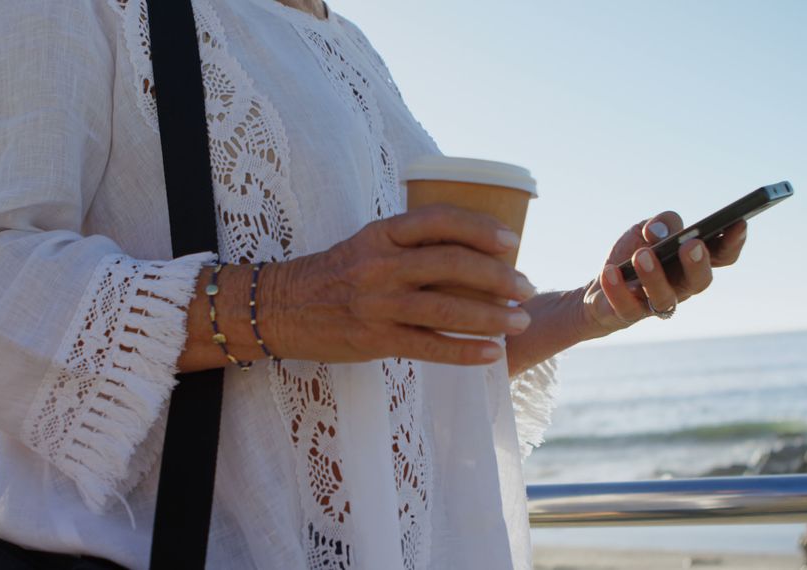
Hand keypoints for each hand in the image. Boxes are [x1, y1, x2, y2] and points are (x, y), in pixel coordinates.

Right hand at [260, 205, 536, 365]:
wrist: (280, 308)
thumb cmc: (335, 274)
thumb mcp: (368, 244)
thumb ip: (410, 244)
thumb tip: (473, 251)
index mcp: (380, 232)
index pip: (439, 220)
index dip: (481, 227)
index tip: (512, 240)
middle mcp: (379, 264)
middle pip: (450, 264)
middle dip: (497, 276)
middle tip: (526, 287)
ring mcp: (376, 303)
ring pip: (445, 307)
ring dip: (490, 316)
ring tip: (520, 320)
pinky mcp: (374, 339)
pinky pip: (428, 345)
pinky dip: (464, 350)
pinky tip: (492, 353)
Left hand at [581, 211, 747, 333]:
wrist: (599, 289)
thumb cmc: (632, 255)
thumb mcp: (645, 229)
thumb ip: (661, 223)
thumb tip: (660, 231)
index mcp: (692, 262)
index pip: (722, 256)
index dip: (733, 242)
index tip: (739, 222)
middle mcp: (682, 286)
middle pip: (700, 282)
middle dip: (697, 263)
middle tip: (691, 245)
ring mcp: (657, 304)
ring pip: (664, 297)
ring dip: (654, 276)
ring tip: (642, 254)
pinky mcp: (629, 314)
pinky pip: (627, 307)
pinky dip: (618, 289)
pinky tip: (611, 271)